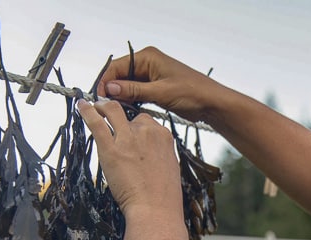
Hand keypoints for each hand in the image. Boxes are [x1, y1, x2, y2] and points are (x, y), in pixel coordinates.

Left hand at [77, 98, 182, 220]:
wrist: (156, 209)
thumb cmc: (163, 196)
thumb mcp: (169, 167)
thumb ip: (159, 154)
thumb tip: (149, 152)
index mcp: (163, 137)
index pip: (146, 121)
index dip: (135, 124)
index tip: (127, 127)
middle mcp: (147, 132)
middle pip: (130, 116)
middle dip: (119, 117)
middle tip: (108, 116)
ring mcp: (128, 138)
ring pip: (112, 110)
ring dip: (102, 106)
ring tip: (94, 107)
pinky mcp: (111, 148)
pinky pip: (96, 123)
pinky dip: (87, 111)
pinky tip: (82, 106)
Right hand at [95, 46, 217, 122]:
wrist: (212, 103)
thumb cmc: (192, 92)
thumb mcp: (161, 92)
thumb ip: (134, 90)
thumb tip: (109, 88)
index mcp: (148, 57)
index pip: (117, 66)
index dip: (105, 81)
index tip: (98, 96)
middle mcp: (147, 64)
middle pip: (120, 76)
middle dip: (111, 90)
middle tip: (104, 106)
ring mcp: (151, 76)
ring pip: (127, 86)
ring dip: (121, 97)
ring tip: (114, 111)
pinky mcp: (155, 88)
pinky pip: (137, 93)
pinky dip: (131, 101)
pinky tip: (127, 111)